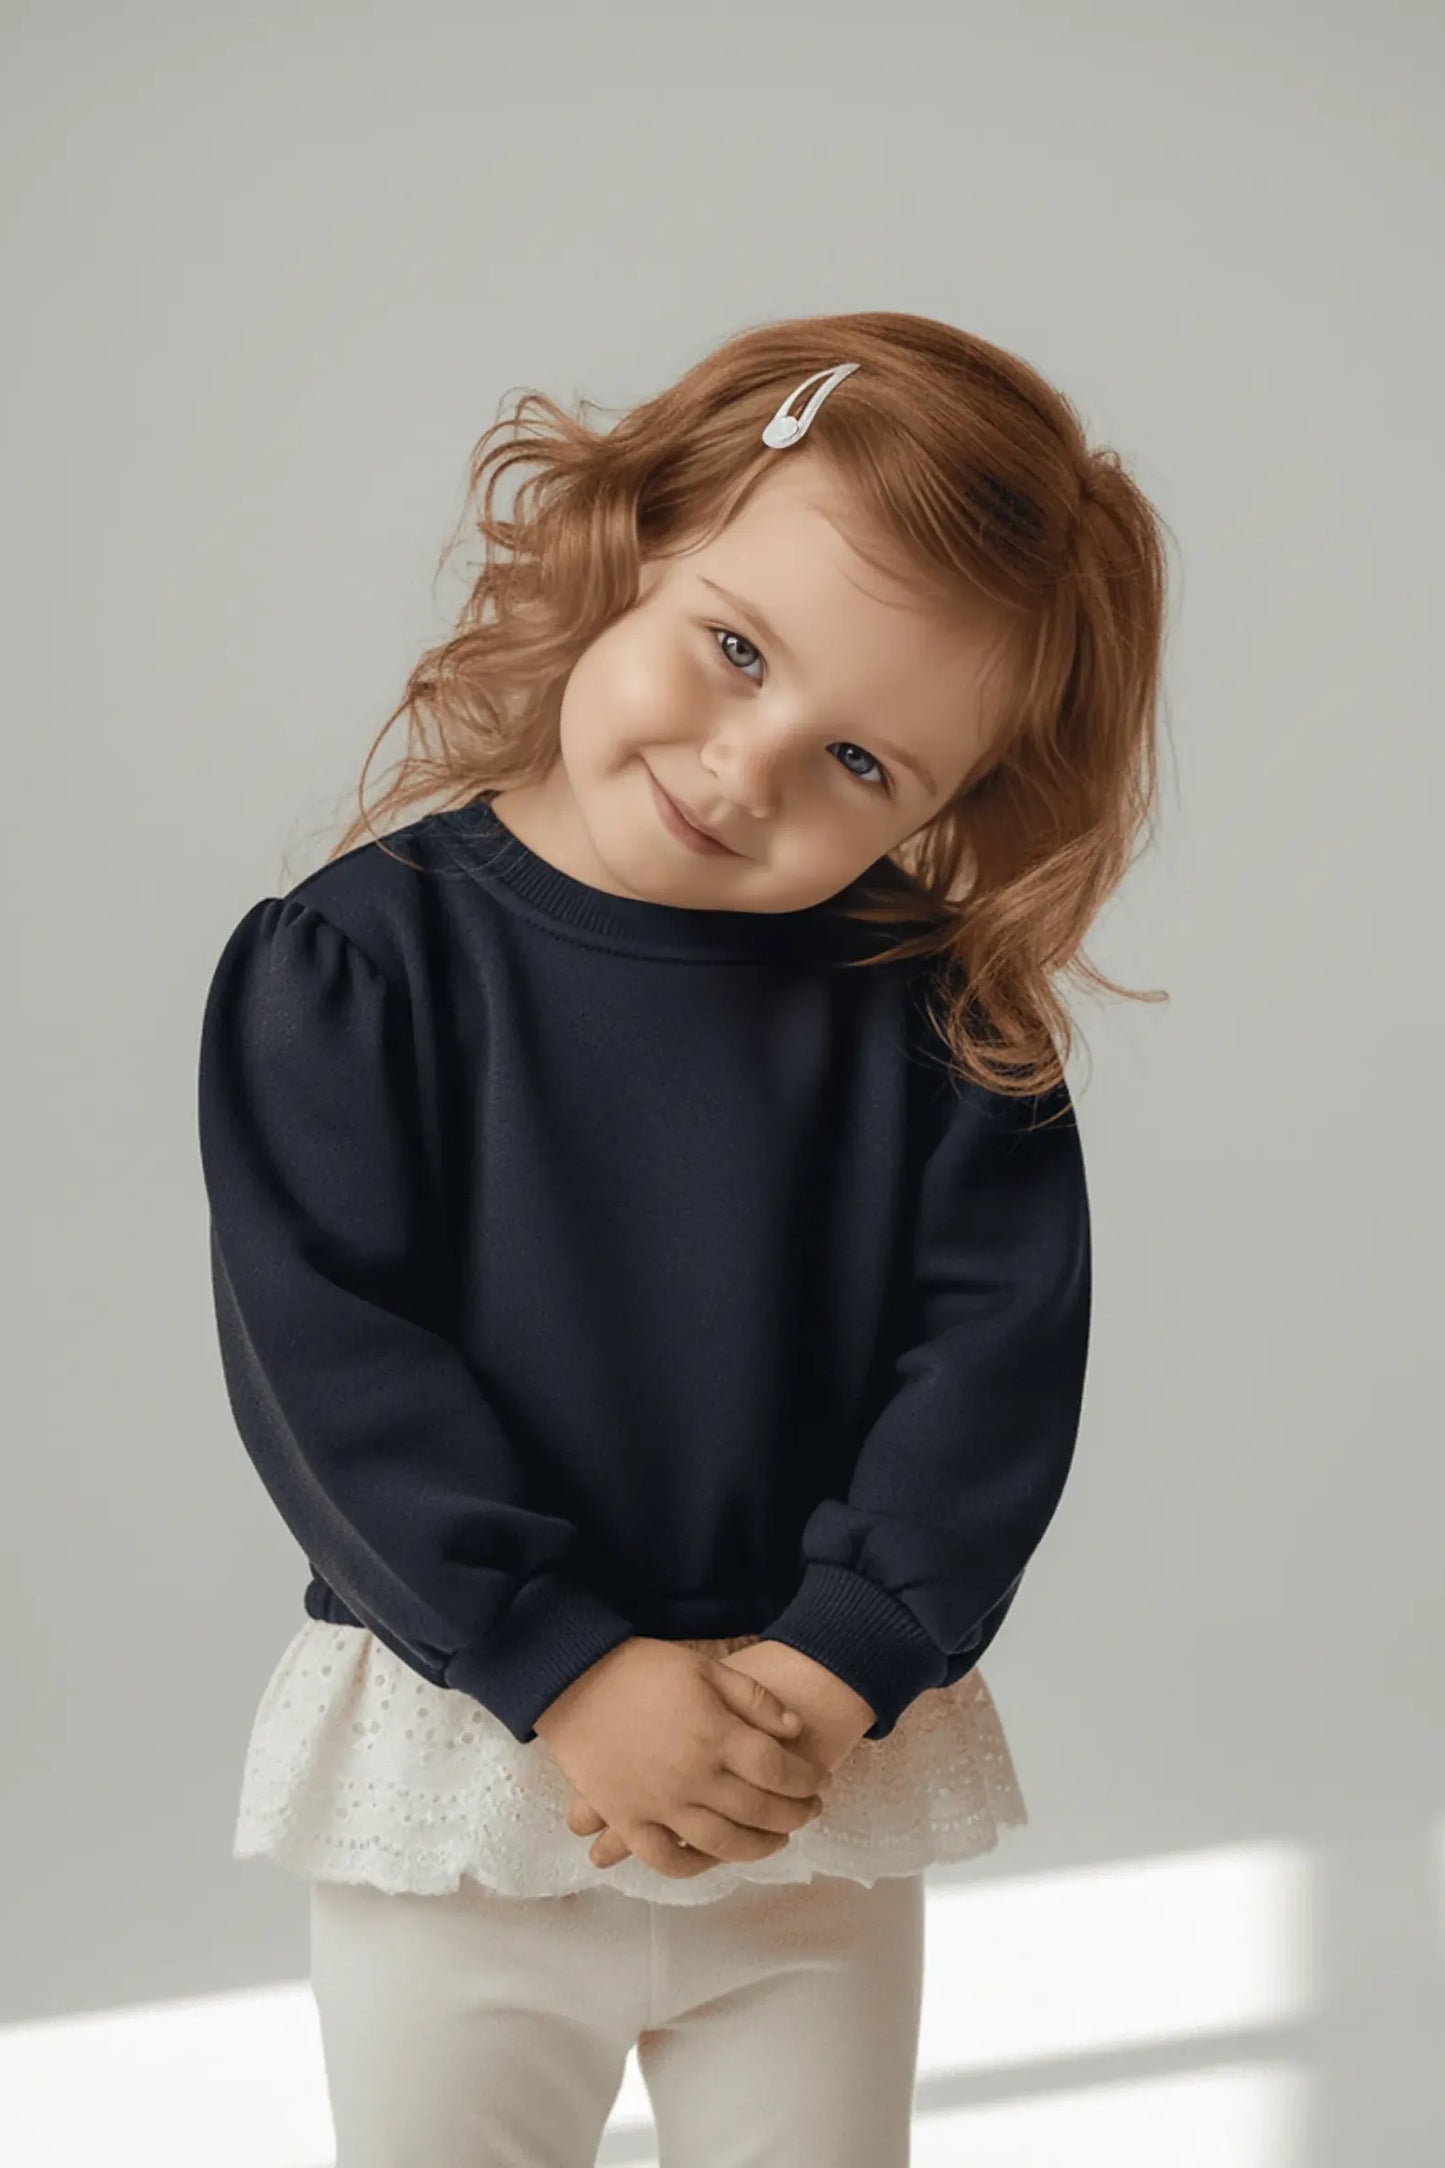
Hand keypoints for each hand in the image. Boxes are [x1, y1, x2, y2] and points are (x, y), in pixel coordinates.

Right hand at [533, 1637, 829, 1880]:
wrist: (573, 1678)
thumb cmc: (641, 1667)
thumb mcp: (706, 1668)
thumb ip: (755, 1700)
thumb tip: (795, 1730)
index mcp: (715, 1735)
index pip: (778, 1769)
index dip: (806, 1778)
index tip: (819, 1780)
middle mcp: (693, 1777)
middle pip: (758, 1810)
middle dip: (793, 1814)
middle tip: (810, 1811)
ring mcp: (658, 1803)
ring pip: (721, 1842)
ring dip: (757, 1847)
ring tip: (776, 1840)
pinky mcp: (627, 1818)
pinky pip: (665, 1858)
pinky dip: (693, 1866)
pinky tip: (712, 1857)